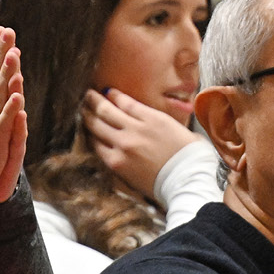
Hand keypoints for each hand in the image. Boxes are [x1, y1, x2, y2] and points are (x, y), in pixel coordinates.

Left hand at [82, 88, 198, 198]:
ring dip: (87, 117)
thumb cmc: (191, 158)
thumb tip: (154, 118)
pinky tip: (90, 135)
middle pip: (105, 109)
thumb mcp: (181, 129)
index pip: (124, 101)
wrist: (187, 182)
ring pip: (96, 126)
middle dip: (93, 100)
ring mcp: (124, 145)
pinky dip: (92, 139)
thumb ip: (162, 120)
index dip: (112, 94)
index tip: (107, 92)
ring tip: (83, 112)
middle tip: (87, 95)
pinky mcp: (117, 163)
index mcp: (153, 118)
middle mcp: (135, 129)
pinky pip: (97, 147)